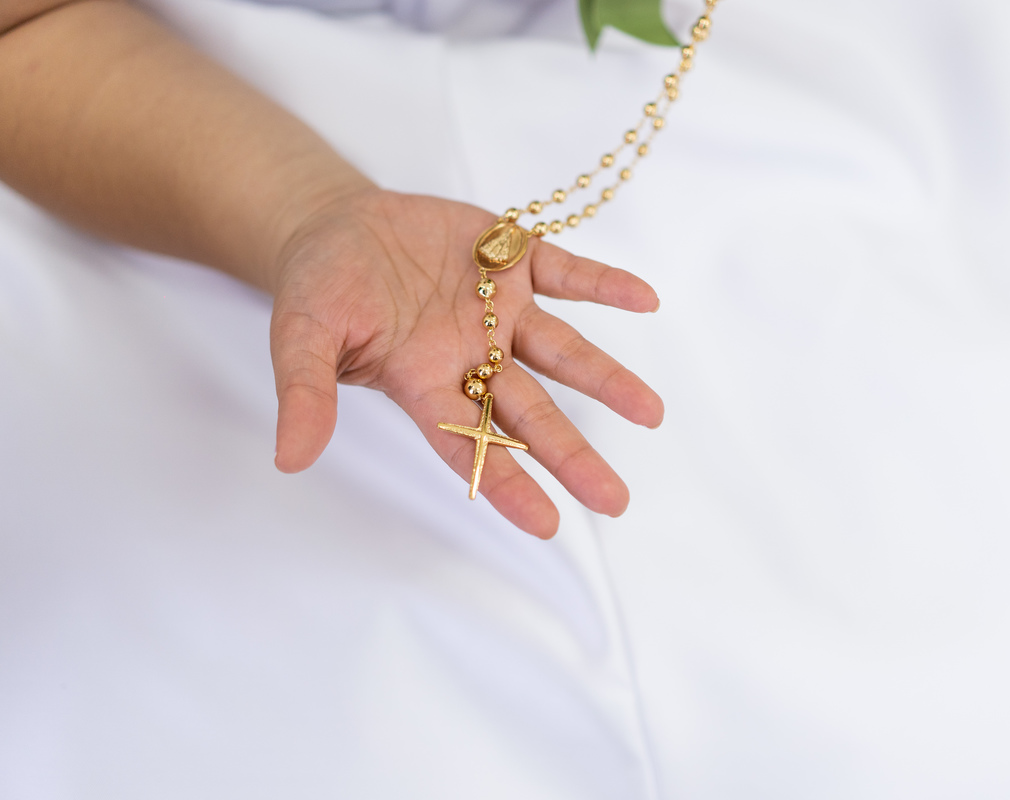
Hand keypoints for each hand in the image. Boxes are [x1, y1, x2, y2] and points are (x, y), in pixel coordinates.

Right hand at [268, 188, 663, 537]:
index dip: (507, 483)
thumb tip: (290, 460)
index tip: (548, 525)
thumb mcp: (301, 337)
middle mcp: (472, 357)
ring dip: (605, 378)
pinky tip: (644, 299)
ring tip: (651, 413)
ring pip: (561, 351)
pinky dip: (602, 284)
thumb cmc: (317, 289)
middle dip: (571, 453)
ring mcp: (497, 310)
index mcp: (424, 384)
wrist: (335, 225)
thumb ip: (306, 393)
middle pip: (529, 412)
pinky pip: (566, 273)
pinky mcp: (511, 258)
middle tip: (615, 502)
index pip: (469, 445)